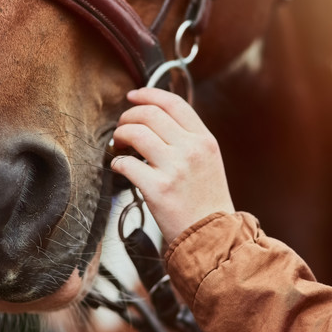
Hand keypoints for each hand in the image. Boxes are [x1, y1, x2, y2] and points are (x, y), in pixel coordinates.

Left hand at [110, 88, 234, 243]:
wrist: (214, 237)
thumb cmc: (207, 201)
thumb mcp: (208, 161)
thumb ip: (188, 139)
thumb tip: (156, 118)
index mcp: (204, 140)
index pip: (173, 103)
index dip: (149, 94)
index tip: (133, 96)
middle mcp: (191, 149)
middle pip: (150, 114)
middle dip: (128, 116)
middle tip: (122, 127)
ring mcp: (175, 169)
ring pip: (135, 133)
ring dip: (120, 136)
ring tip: (119, 146)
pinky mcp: (158, 189)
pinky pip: (126, 164)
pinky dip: (118, 163)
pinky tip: (121, 168)